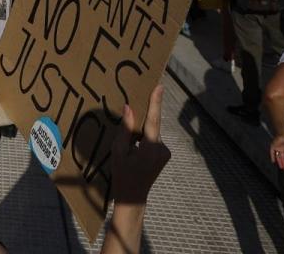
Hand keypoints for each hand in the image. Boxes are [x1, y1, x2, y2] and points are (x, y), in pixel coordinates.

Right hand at [110, 84, 170, 205]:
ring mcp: (165, 153)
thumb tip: (129, 108)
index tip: (159, 86)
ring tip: (128, 145)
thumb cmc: (122, 175)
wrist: (133, 197)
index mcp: (150, 147)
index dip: (156, 102)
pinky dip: (144, 139)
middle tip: (134, 115)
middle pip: (151, 126)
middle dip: (142, 119)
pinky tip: (133, 149)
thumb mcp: (118, 152)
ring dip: (141, 132)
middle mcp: (162, 148)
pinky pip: (153, 140)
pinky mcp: (164, 155)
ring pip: (152, 133)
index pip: (153, 120)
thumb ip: (125, 129)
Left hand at [270, 132, 283, 170]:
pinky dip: (272, 157)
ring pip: (277, 156)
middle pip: (282, 158)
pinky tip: (273, 161)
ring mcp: (277, 148)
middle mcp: (282, 149)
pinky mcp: (273, 146)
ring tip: (281, 168)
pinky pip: (272, 152)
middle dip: (283, 163)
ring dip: (279, 162)